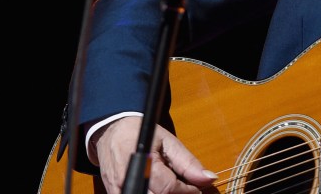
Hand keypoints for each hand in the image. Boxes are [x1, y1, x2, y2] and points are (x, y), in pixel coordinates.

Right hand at [91, 116, 217, 193]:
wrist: (111, 132)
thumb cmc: (141, 134)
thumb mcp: (168, 142)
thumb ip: (188, 162)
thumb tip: (209, 178)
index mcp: (143, 162)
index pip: (169, 188)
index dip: (187, 190)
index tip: (196, 188)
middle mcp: (127, 179)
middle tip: (184, 187)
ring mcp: (118, 189)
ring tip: (170, 187)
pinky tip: (156, 188)